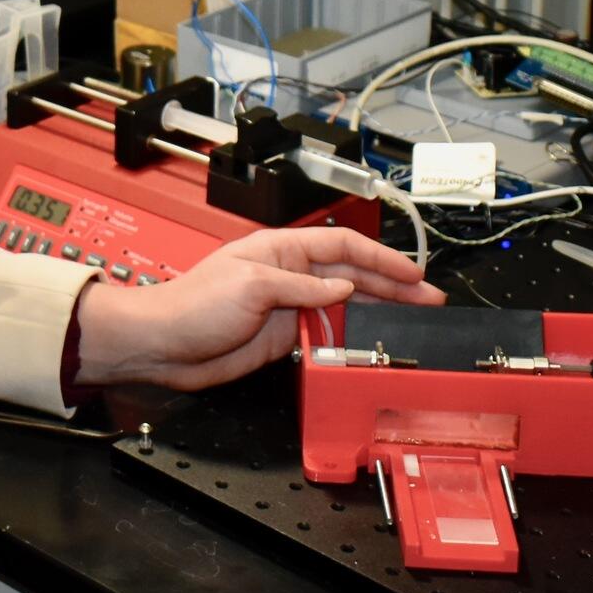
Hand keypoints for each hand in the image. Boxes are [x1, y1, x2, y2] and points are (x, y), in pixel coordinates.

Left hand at [70, 227, 444, 390]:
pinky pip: (327, 334)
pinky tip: (373, 343)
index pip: (344, 247)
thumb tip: (345, 286)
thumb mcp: (252, 286)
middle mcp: (290, 275)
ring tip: (414, 320)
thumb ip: (303, 287)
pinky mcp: (283, 337)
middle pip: (353, 275)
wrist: (163, 345)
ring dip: (380, 311)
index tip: (413, 274)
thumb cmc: (193, 305)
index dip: (382, 259)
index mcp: (282, 250)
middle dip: (393, 285)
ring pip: (347, 305)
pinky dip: (352, 338)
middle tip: (428, 299)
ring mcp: (288, 307)